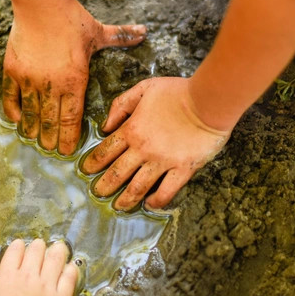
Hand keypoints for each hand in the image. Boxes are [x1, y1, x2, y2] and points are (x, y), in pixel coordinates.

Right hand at [0, 239, 77, 295]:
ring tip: (59, 247)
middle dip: (38, 246)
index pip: (16, 252)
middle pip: (36, 252)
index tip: (21, 244)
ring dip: (57, 251)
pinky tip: (71, 266)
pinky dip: (70, 270)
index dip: (19, 245)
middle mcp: (29, 277)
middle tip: (41, 244)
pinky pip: (68, 280)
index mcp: (8, 275)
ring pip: (55, 261)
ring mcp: (46, 288)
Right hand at [2, 0, 145, 154]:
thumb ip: (121, 36)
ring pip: (31, 113)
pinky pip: (11, 98)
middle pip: (50, 122)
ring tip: (35, 139)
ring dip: (33, 129)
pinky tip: (18, 120)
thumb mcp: (98, 31)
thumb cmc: (72, 18)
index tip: (68, 150)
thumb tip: (145, 31)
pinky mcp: (13, 70)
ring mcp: (30, 79)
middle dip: (51, 139)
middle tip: (51, 150)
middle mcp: (51, 85)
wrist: (41, 3)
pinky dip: (13, 111)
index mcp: (74, 80)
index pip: (71, 119)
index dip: (69, 138)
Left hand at [81, 77, 230, 210]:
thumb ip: (122, 105)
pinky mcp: (182, 169)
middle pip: (117, 172)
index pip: (106, 150)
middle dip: (104, 185)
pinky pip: (166, 191)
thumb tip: (106, 125)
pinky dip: (156, 201)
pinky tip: (149, 204)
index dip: (93, 162)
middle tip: (97, 193)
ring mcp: (163, 161)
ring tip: (118, 206)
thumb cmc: (178, 92)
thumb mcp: (144, 89)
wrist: (208, 102)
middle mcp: (143, 149)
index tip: (86, 171)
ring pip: (138, 186)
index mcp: (132, 130)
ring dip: (125, 198)